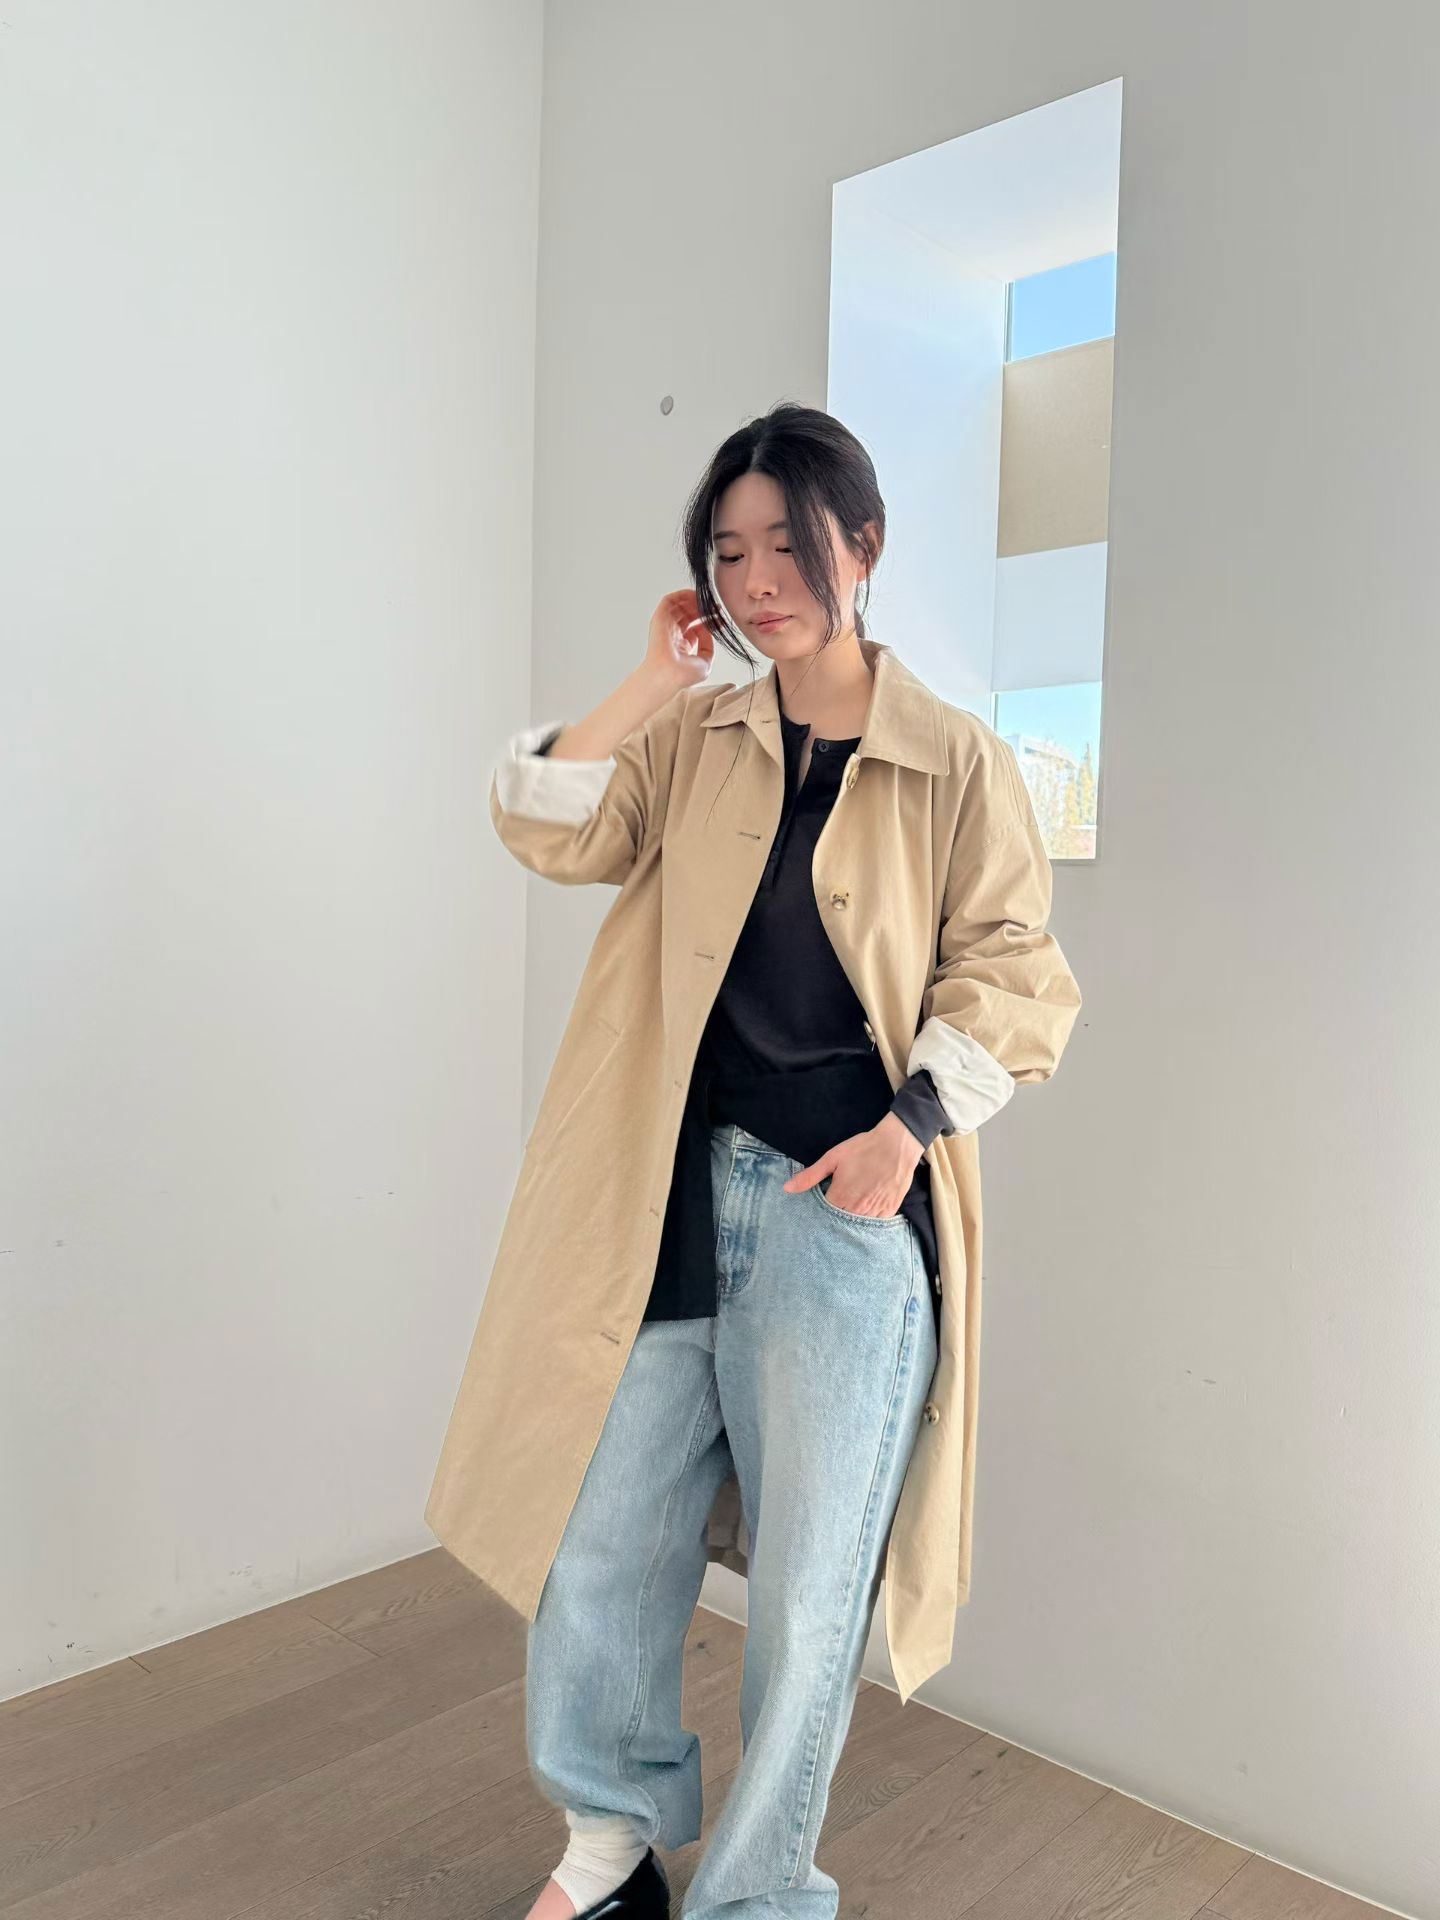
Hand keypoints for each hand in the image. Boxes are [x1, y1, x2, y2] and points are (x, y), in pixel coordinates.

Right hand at [647, 589, 716, 689]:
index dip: (708, 622)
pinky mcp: (660, 618)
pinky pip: (670, 600)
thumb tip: (708, 631)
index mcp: (681, 647)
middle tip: (715, 607)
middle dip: (703, 609)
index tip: (719, 618)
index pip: (695, 629)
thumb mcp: (705, 662)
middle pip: (688, 615)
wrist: (669, 674)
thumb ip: (708, 646)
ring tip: (707, 601)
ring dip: (694, 601)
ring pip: (679, 606)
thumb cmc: (682, 674)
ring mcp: (665, 625)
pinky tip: (695, 596)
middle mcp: (672, 635)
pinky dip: (682, 595)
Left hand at [782, 1112, 922, 1218]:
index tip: (820, 1208)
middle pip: (840, 1223)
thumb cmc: (863, 1148)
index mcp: (840, 1197)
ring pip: (857, 1226)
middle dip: (835, 1219)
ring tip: (849, 1212)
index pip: (823, 1215)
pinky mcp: (889, 1210)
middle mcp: (856, 1209)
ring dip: (851, 1222)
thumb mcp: (833, 1158)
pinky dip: (869, 1221)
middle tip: (835, 1210)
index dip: (820, 1213)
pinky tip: (865, 1213)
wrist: (897, 1144)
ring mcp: (874, 1211)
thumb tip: (787, 1188)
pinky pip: (875, 1224)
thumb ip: (810, 1176)